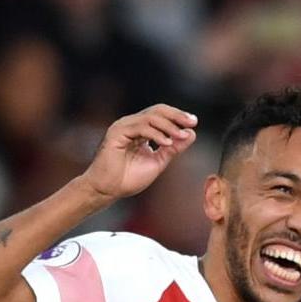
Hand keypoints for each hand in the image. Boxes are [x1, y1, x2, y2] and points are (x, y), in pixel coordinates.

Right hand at [80, 105, 197, 204]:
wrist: (107, 191)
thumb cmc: (127, 179)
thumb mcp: (157, 162)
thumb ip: (173, 149)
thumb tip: (191, 134)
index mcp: (140, 129)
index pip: (161, 115)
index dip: (177, 117)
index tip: (193, 123)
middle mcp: (131, 124)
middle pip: (157, 110)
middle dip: (176, 115)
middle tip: (192, 122)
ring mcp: (123, 126)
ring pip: (150, 117)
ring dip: (168, 126)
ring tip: (181, 136)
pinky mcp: (117, 133)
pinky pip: (140, 127)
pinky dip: (156, 134)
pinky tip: (167, 143)